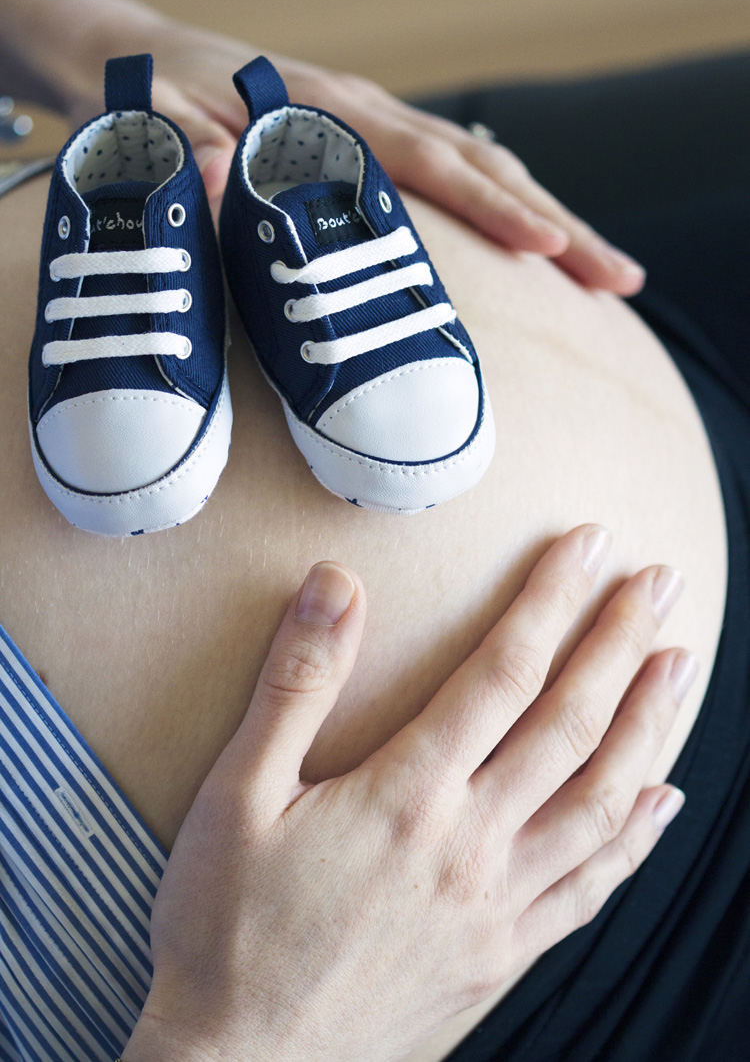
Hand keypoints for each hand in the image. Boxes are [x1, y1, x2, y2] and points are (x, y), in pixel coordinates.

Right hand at [123, 526, 691, 1061]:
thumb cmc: (228, 930)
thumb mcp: (235, 796)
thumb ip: (295, 685)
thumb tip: (334, 584)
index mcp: (407, 796)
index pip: (502, 672)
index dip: (552, 600)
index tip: (589, 546)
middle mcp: (470, 845)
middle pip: (569, 725)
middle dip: (619, 643)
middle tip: (659, 582)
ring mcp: (497, 906)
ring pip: (600, 801)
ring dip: (647, 726)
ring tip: (678, 666)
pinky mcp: (502, 958)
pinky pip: (589, 889)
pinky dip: (634, 840)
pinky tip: (659, 802)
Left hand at [132, 24, 645, 293]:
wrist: (141, 59)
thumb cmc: (154, 98)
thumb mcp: (157, 124)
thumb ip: (195, 148)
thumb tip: (237, 171)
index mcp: (327, 113)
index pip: (429, 162)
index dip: (493, 205)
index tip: (550, 247)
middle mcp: (366, 115)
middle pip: (483, 166)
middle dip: (557, 223)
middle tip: (618, 280)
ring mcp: (374, 128)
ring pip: (480, 167)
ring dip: (546, 218)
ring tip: (601, 274)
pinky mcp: (369, 144)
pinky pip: (452, 174)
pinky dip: (502, 205)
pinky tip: (533, 238)